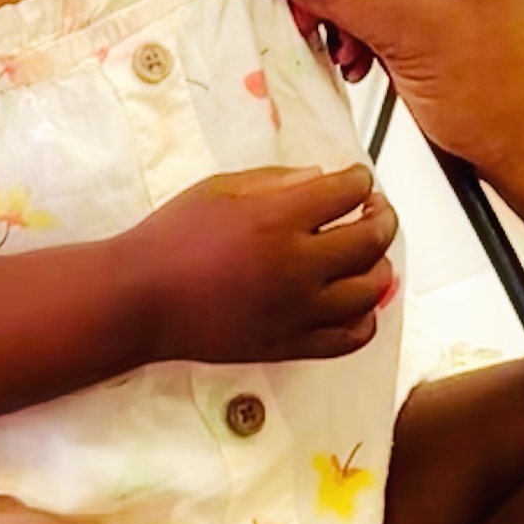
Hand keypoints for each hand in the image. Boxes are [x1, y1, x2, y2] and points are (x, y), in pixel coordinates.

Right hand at [127, 162, 395, 364]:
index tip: (358, 180)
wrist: (141, 299)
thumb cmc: (173, 237)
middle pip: (370, 240)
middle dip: (382, 217)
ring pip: (370, 290)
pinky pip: (350, 337)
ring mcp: (297, 311)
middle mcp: (296, 267)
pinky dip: (365, 318)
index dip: (361, 180)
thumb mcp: (220, 189)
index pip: (349, 192)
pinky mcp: (290, 345)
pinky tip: (356, 301)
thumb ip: (278, 181)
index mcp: (278, 220)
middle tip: (376, 211)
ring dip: (380, 265)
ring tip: (368, 254)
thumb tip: (323, 177)